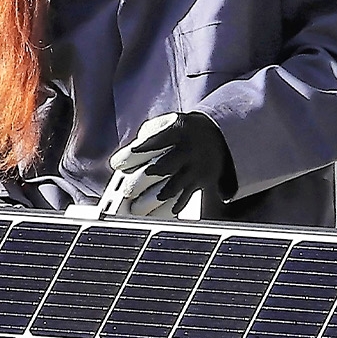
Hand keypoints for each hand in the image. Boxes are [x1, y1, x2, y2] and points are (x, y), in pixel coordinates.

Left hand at [105, 111, 233, 213]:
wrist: (219, 136)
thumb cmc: (183, 131)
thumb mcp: (169, 122)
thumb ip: (149, 134)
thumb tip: (130, 155)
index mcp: (179, 130)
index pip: (152, 143)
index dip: (132, 155)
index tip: (117, 164)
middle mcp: (189, 150)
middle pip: (161, 169)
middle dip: (140, 182)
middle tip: (125, 192)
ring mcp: (197, 169)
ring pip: (172, 189)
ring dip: (151, 202)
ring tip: (135, 210)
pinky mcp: (202, 183)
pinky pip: (184, 199)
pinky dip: (168, 210)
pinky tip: (153, 215)